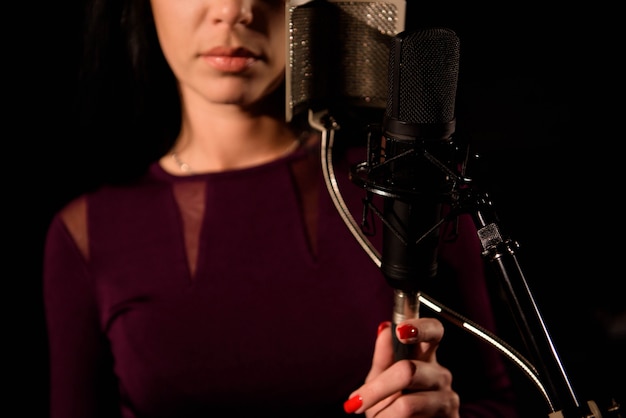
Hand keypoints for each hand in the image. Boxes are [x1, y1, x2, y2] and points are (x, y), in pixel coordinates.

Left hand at [344, 319, 459, 416]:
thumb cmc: (392, 407)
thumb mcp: (381, 380)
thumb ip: (384, 356)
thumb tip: (384, 327)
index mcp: (425, 357)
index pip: (434, 331)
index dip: (421, 328)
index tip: (400, 331)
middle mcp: (440, 374)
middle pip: (409, 370)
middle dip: (378, 387)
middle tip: (357, 399)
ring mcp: (448, 398)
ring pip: (408, 403)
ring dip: (382, 413)